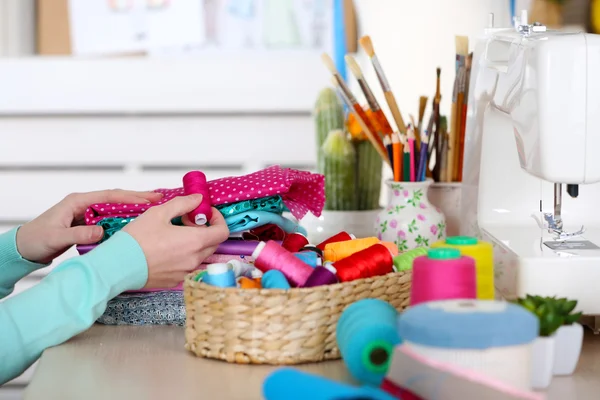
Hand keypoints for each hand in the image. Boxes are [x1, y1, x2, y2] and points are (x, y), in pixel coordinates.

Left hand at [16, 190, 162, 263]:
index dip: (129, 197)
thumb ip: (78, 234)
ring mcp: (88, 213)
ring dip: (135, 207)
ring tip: (155, 207)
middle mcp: (85, 204)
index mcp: (77, 201)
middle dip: (138, 197)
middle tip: (159, 197)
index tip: (147, 199)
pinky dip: (127, 218)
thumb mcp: (56, 238)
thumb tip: (101, 232)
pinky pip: (112, 218)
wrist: (25, 249)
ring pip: (116, 207)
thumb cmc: (36, 240)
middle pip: (116, 198)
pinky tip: (139, 222)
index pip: (109, 196)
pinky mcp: (90, 224)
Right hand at [123, 194, 228, 287]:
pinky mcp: (176, 280)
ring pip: (201, 255)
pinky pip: (189, 266)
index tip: (206, 213)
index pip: (222, 232)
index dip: (218, 219)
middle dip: (205, 230)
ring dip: (196, 244)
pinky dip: (185, 256)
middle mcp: (194, 259)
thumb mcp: (159, 213)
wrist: (118, 265)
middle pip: (213, 243)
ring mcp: (186, 272)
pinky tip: (168, 249)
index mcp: (194, 241)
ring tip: (176, 235)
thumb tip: (198, 199)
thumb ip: (183, 204)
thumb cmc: (136, 239)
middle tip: (187, 221)